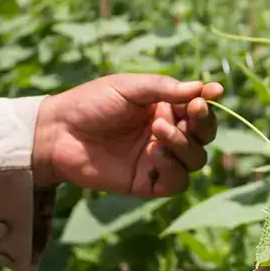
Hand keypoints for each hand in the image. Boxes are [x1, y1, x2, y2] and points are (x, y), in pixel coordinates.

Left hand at [33, 73, 222, 195]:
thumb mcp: (129, 88)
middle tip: (191, 111)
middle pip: (204, 136)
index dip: (208, 105)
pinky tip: (153, 152)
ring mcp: (159, 160)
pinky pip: (177, 181)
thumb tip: (204, 88)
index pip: (199, 111)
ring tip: (157, 130)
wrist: (57, 133)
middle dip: (203, 124)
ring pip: (196, 159)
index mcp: (165, 109)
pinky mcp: (148, 182)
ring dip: (184, 144)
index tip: (212, 94)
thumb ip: (165, 89)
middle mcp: (167, 135)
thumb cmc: (91, 103)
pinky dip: (172, 167)